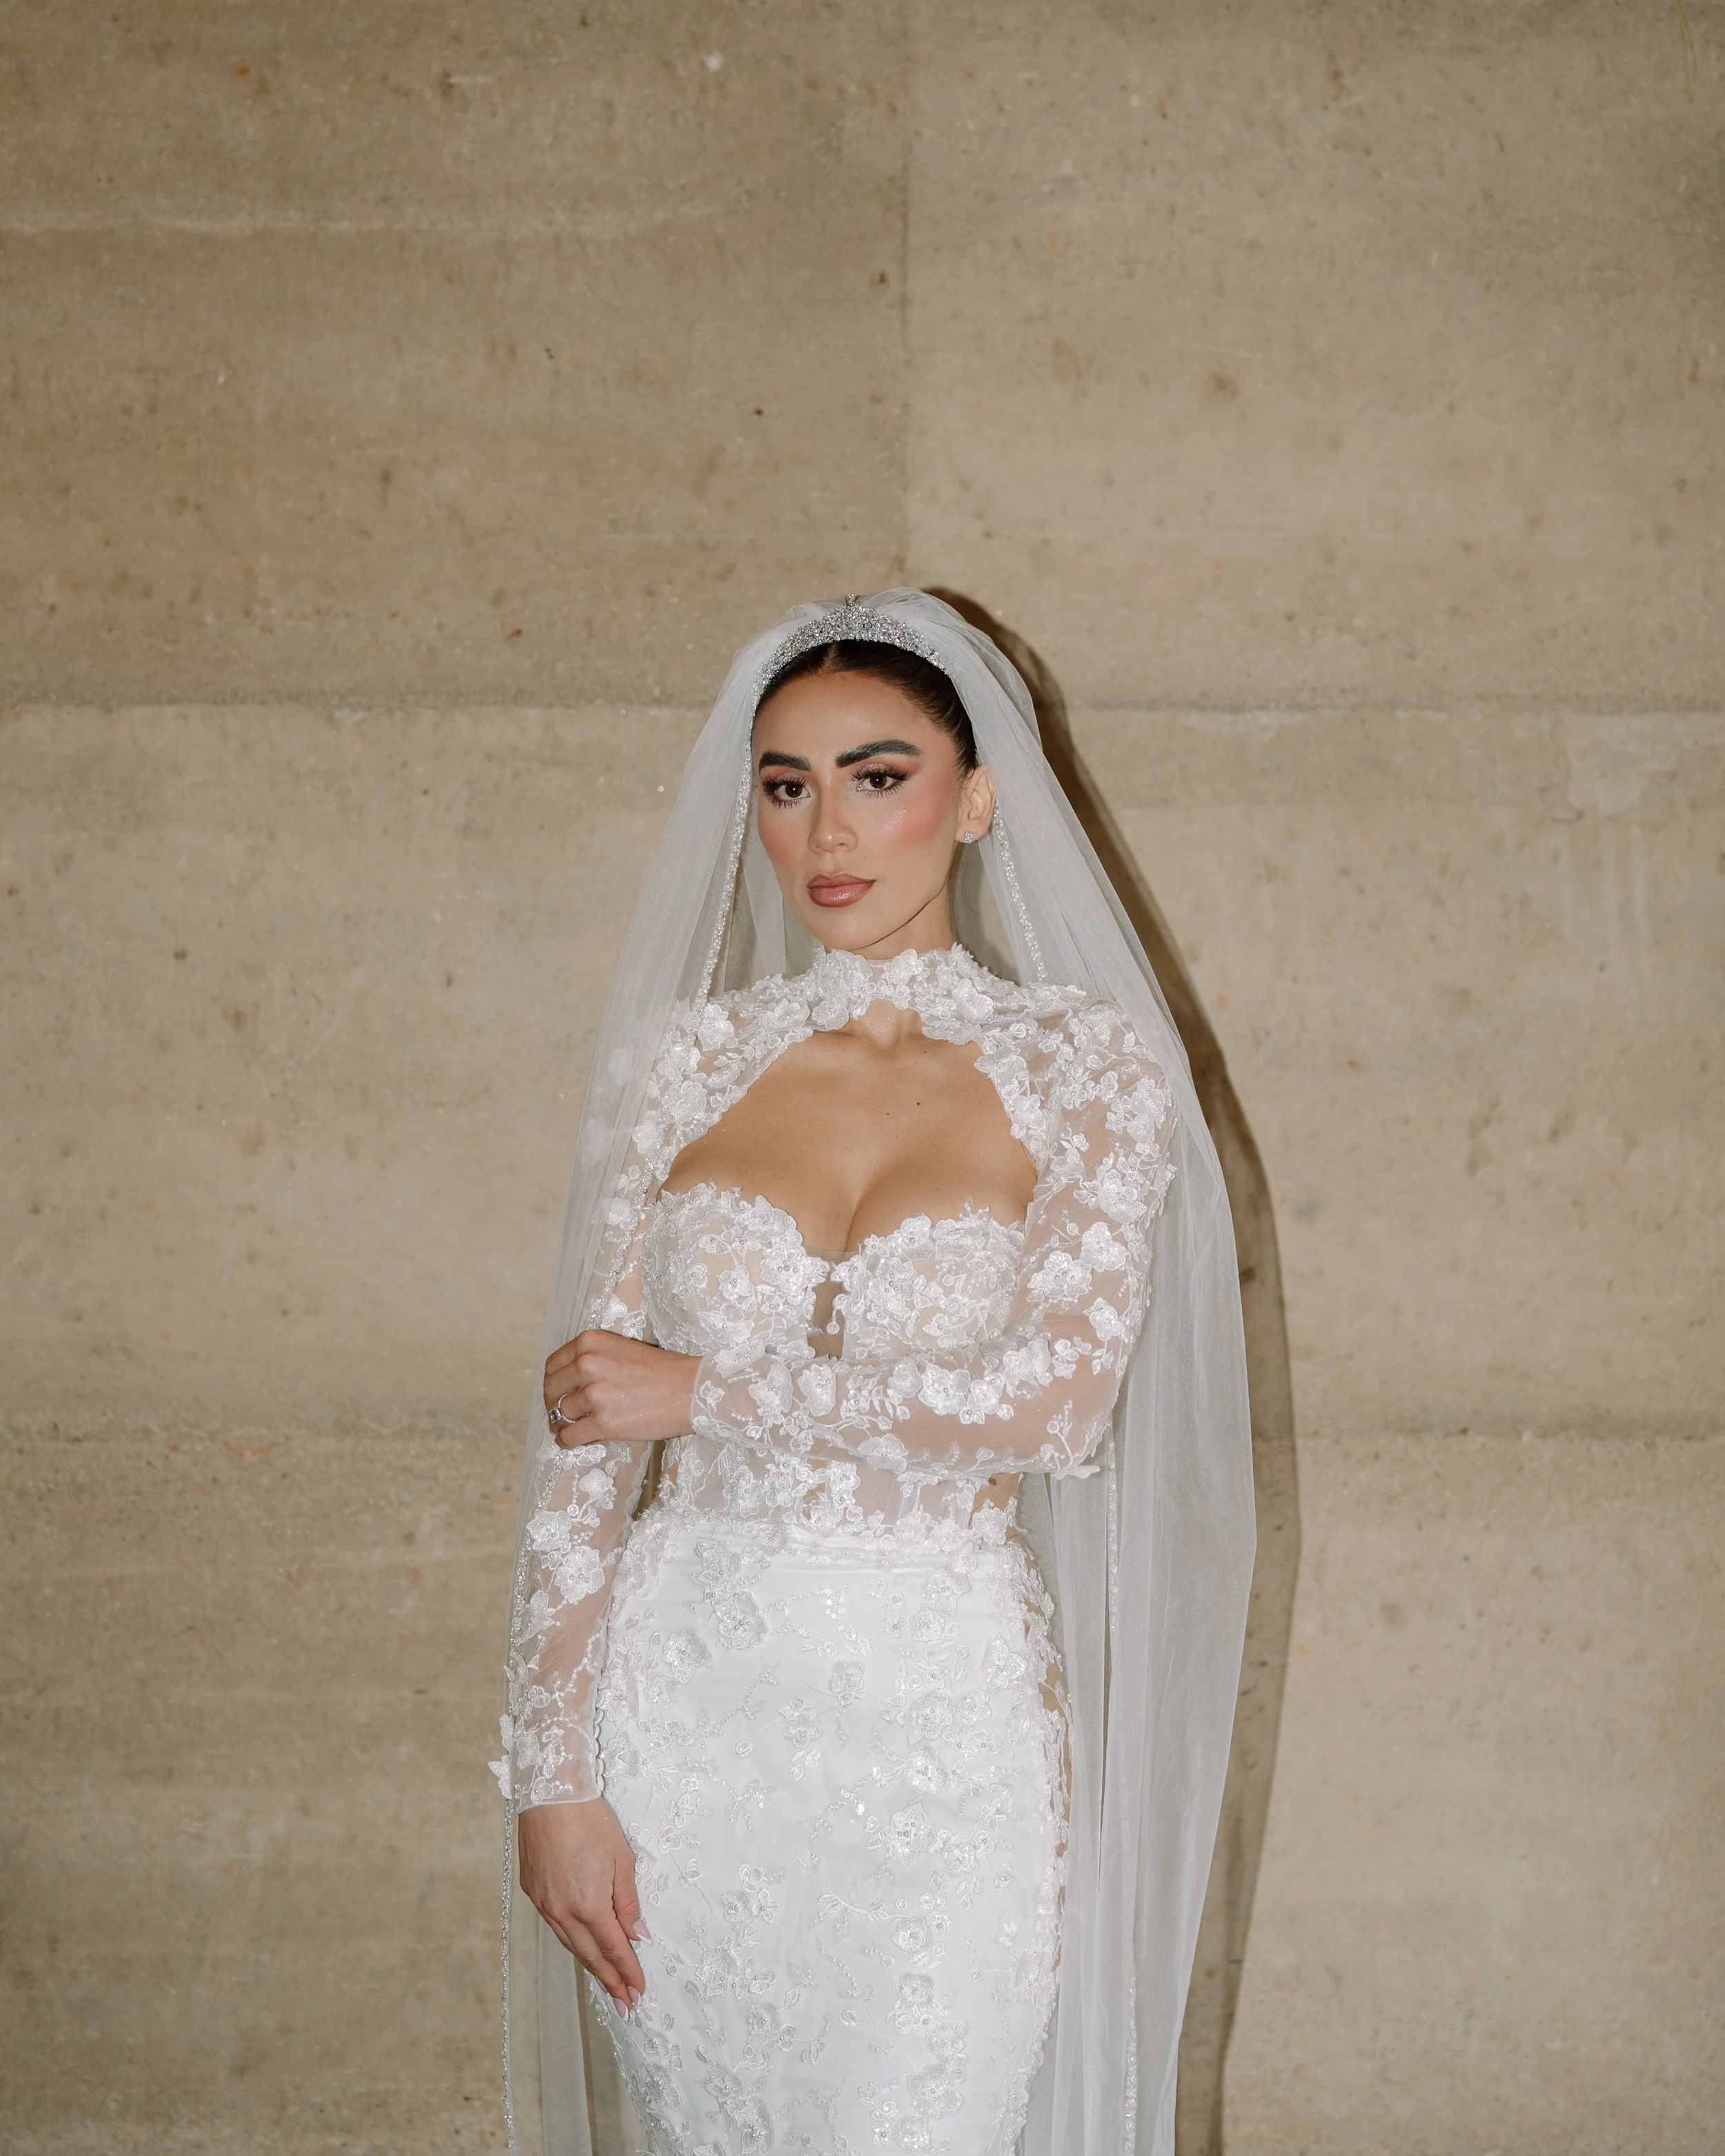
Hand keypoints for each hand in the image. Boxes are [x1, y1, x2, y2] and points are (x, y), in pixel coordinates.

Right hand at [517, 1797, 647, 2011]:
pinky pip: (555, 1925)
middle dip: (608, 1980)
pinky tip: (580, 1946)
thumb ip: (627, 1901)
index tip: (637, 1993)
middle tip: (623, 2003)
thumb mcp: (622, 1858)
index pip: (613, 1949)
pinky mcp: (532, 1891)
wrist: (550, 1794)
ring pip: (569, 1944)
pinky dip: (571, 1941)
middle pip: (589, 1955)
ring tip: (605, 1983)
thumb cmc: (591, 1820)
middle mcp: (562, 1911)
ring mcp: (544, 1903)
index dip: (627, 1973)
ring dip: (588, 1965)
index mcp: (588, 1904)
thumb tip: (637, 1935)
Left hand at [544, 1329, 699, 1448]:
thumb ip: (594, 1359)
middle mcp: (587, 1364)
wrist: (691, 1390)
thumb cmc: (663, 1370)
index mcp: (590, 1342)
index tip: (557, 1392)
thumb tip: (569, 1381)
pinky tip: (569, 1442)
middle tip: (559, 1413)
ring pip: (561, 1414)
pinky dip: (566, 1441)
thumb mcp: (622, 1349)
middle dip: (552, 1403)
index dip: (552, 1381)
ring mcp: (594, 1394)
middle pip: (552, 1389)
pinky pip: (570, 1436)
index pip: (554, 1364)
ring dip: (562, 1423)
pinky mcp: (603, 1422)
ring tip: (569, 1428)